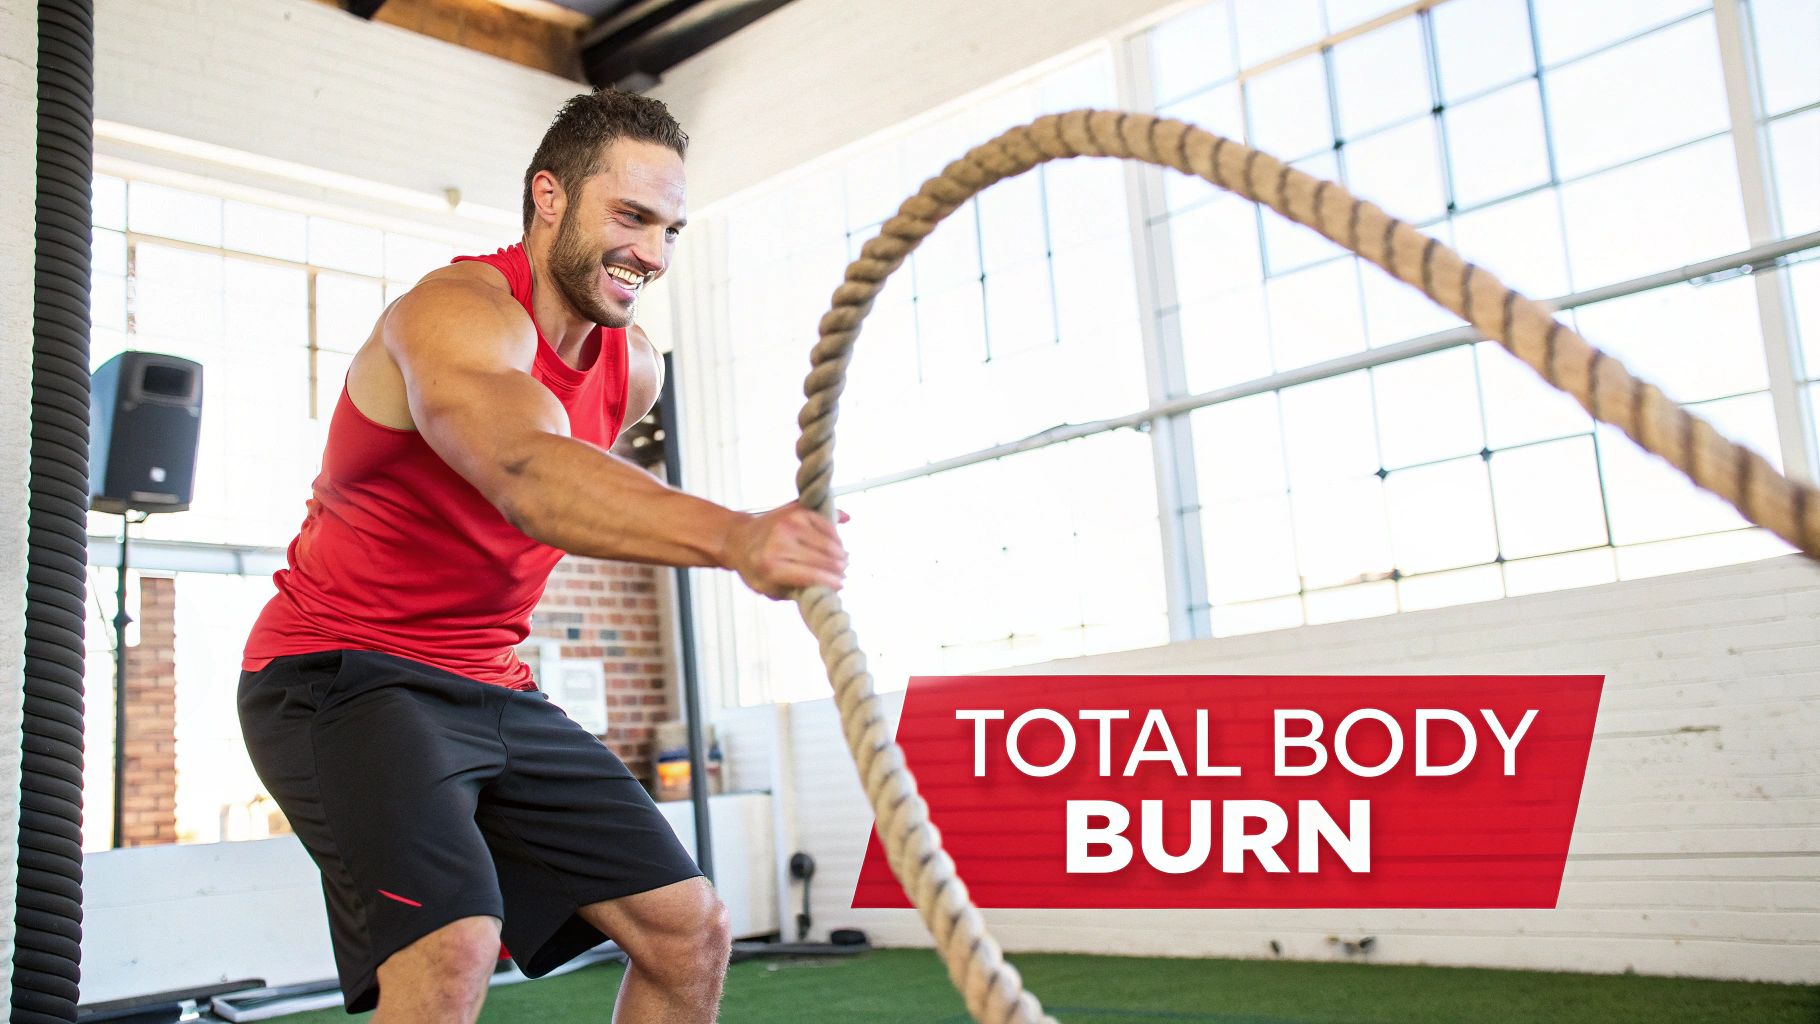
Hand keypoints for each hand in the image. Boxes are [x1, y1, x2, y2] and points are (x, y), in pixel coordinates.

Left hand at [722, 501, 849, 599]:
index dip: (831, 582)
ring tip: (843, 560)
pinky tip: (836, 544)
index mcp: (771, 566)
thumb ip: (797, 592)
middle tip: (844, 573)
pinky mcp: (797, 511)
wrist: (738, 539)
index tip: (841, 586)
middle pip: (823, 558)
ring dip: (840, 552)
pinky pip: (826, 524)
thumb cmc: (755, 568)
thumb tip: (825, 590)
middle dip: (839, 568)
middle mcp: (780, 542)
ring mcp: (789, 523)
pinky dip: (834, 535)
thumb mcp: (769, 589)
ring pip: (827, 541)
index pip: (812, 575)